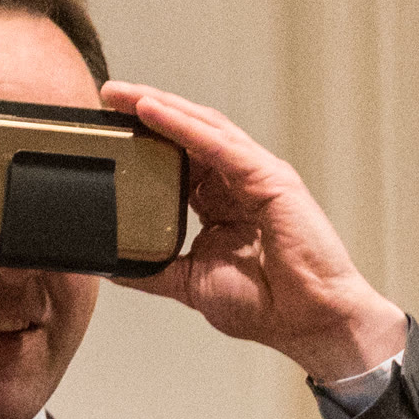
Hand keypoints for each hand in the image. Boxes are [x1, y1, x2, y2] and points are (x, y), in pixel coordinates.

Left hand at [99, 81, 405, 381]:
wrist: (310, 323)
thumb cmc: (268, 306)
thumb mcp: (191, 283)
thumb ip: (155, 270)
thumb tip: (114, 265)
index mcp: (222, 204)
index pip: (179, 160)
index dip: (145, 141)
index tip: (108, 131)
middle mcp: (240, 183)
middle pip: (188, 134)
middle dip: (147, 111)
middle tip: (108, 96)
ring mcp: (257, 176)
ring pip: (203, 128)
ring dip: (161, 107)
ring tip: (122, 96)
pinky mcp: (269, 178)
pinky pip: (218, 144)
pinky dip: (183, 126)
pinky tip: (152, 112)